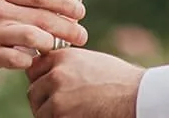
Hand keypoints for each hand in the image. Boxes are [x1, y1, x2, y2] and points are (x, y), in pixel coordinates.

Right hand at [0, 0, 87, 73]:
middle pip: (42, 16)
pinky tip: (33, 60)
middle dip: (67, 27)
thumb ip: (19, 0)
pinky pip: (18, 59)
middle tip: (82, 35)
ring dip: (51, 43)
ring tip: (57, 47)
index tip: (80, 11)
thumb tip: (56, 7)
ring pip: (34, 36)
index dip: (64, 3)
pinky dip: (30, 60)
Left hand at [27, 47, 143, 117]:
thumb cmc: (118, 80)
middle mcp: (56, 74)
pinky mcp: (59, 115)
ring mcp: (56, 96)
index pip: (34, 68)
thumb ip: (67, 64)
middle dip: (43, 99)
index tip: (50, 87)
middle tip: (62, 105)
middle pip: (33, 91)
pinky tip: (77, 116)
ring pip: (39, 109)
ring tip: (73, 111)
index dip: (41, 79)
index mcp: (63, 57)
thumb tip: (48, 73)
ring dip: (50, 113)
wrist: (134, 96)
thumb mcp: (90, 61)